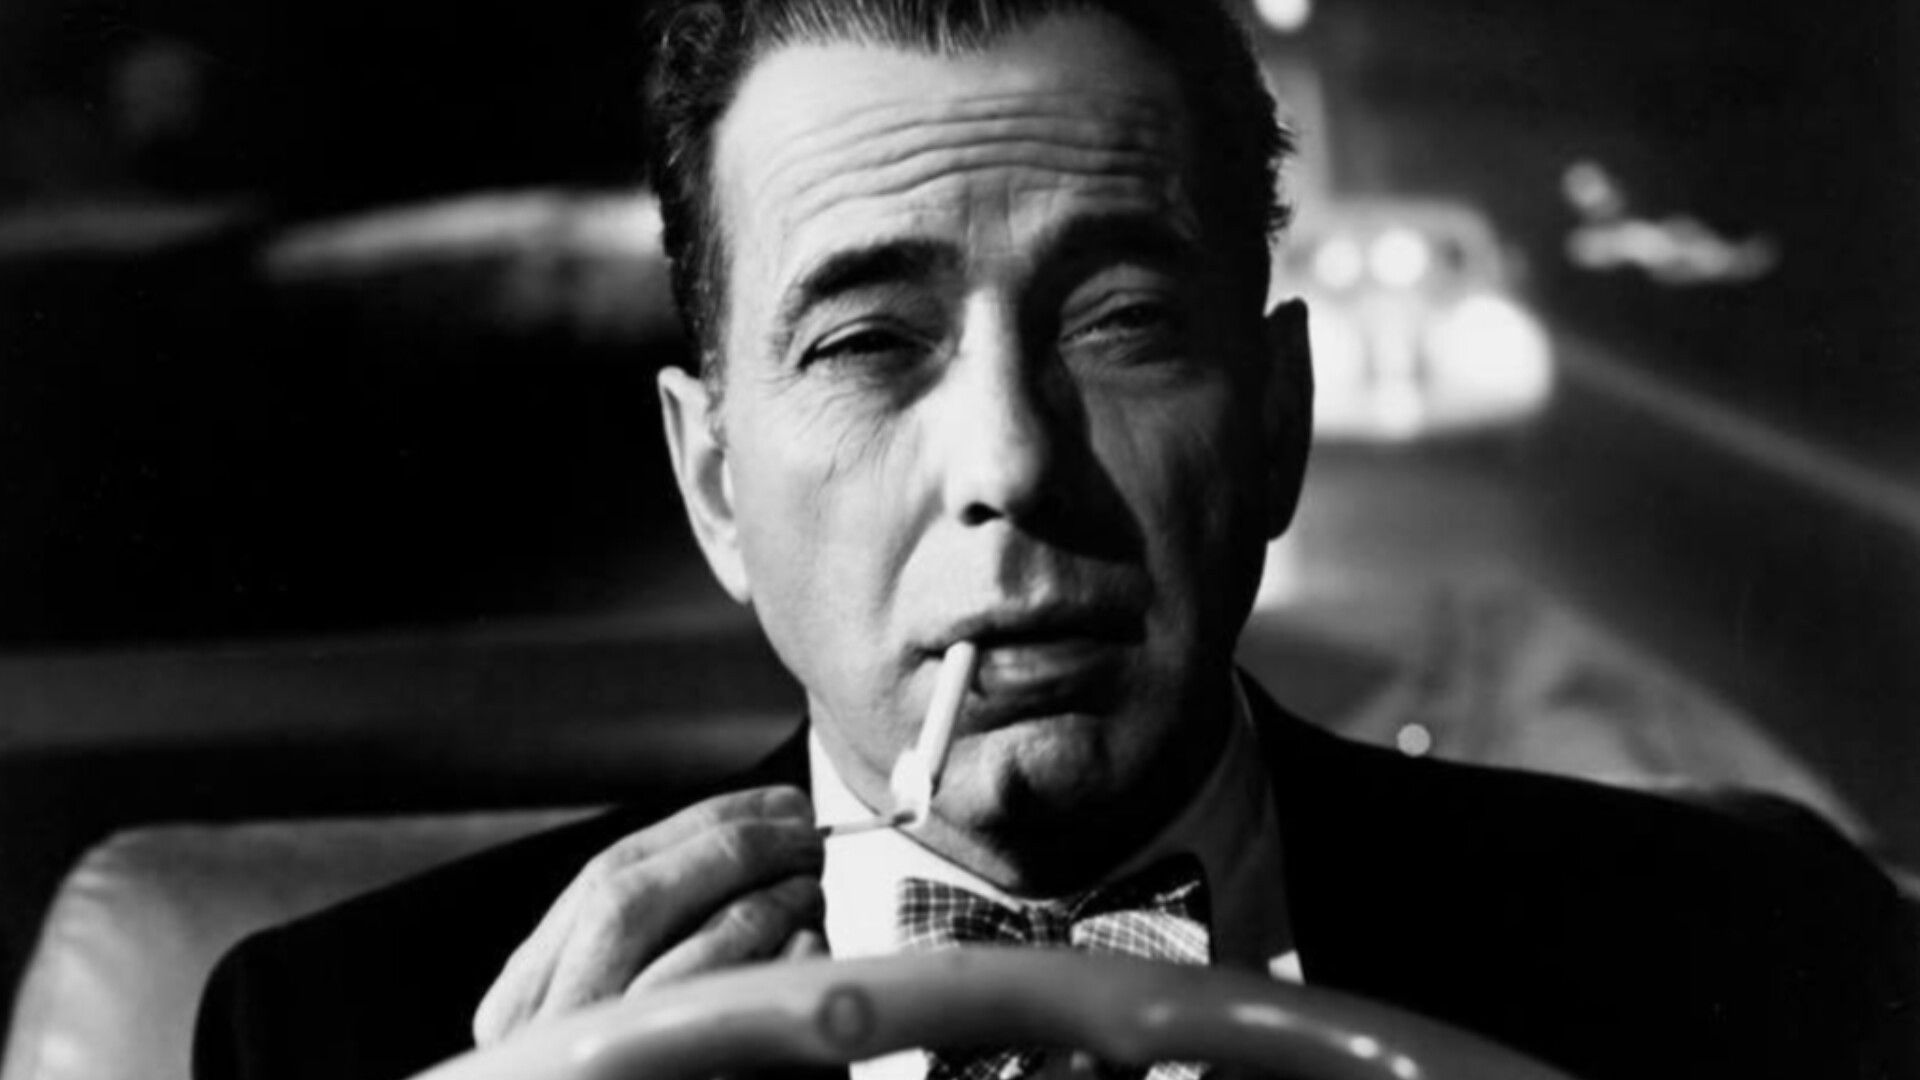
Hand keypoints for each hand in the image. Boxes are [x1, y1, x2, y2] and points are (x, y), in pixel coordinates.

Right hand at [472, 786, 825, 1045]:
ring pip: (669, 959)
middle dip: (725, 849)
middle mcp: (541, 1039)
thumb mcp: (641, 1011)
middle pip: (624, 898)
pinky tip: (809, 946)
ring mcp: (596, 1068)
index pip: (606, 878)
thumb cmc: (686, 1059)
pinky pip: (716, 1022)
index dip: (699, 827)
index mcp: (528, 1005)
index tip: (769, 804)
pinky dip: (770, 972)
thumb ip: (668, 943)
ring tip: (810, 887)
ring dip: (756, 905)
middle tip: (800, 832)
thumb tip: (760, 849)